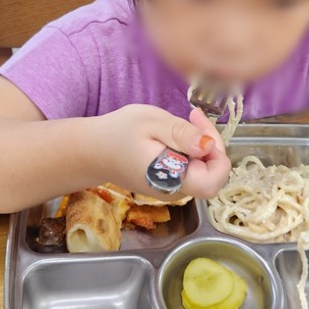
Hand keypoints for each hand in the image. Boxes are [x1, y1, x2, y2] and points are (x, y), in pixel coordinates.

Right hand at [92, 105, 230, 199]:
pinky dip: (191, 149)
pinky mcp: (170, 182)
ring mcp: (173, 189)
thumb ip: (182, 135)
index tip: (200, 130)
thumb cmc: (118, 134)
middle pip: (212, 174)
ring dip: (201, 144)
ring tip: (183, 121)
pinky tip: (175, 133)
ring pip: (203, 170)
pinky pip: (191, 168)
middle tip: (193, 117)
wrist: (91, 150)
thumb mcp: (151, 124)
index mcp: (172, 180)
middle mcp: (176, 191)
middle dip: (211, 144)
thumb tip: (208, 145)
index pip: (214, 182)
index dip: (218, 155)